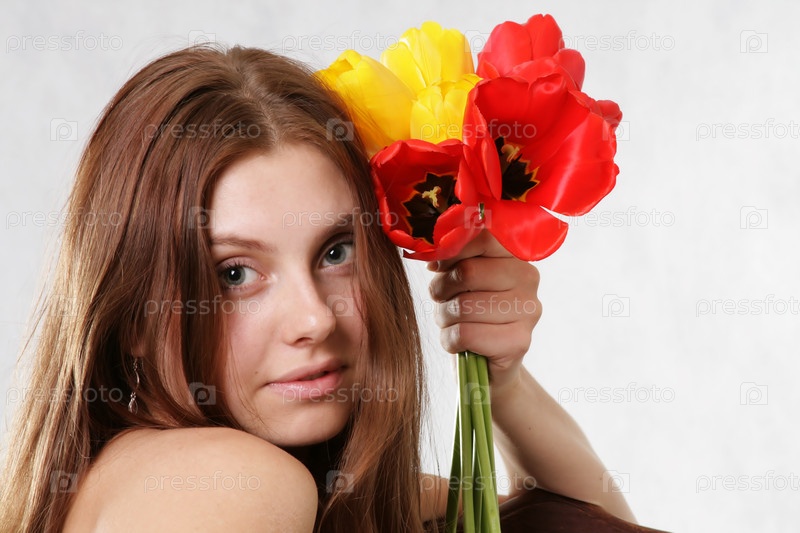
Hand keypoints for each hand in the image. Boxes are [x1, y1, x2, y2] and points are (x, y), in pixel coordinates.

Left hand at [427, 230, 541, 395]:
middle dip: (441, 290)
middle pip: (467, 272)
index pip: (482, 237)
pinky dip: (450, 340)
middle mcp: (529, 279)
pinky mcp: (519, 342)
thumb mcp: (460, 281)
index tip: (439, 268)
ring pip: (463, 306)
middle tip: (443, 301)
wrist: (487, 367)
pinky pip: (465, 334)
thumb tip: (434, 252)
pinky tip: (459, 343)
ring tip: (452, 323)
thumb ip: (453, 259)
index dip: (451, 251)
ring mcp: (528, 311)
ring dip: (444, 317)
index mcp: (515, 256)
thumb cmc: (469, 316)